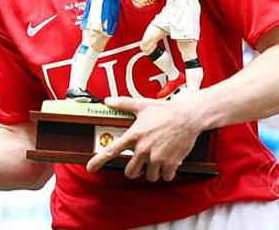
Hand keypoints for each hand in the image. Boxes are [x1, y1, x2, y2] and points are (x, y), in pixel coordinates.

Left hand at [86, 95, 201, 181]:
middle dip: (133, 170)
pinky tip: (166, 164)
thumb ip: (123, 104)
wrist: (187, 117)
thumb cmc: (165, 110)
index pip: (111, 151)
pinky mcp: (171, 163)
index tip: (91, 168)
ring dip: (150, 172)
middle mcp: (143, 149)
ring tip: (154, 162)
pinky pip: (165, 177)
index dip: (98, 161)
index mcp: (133, 136)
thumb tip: (109, 101)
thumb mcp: (141, 105)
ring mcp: (157, 158)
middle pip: (130, 171)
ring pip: (148, 176)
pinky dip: (165, 173)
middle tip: (137, 165)